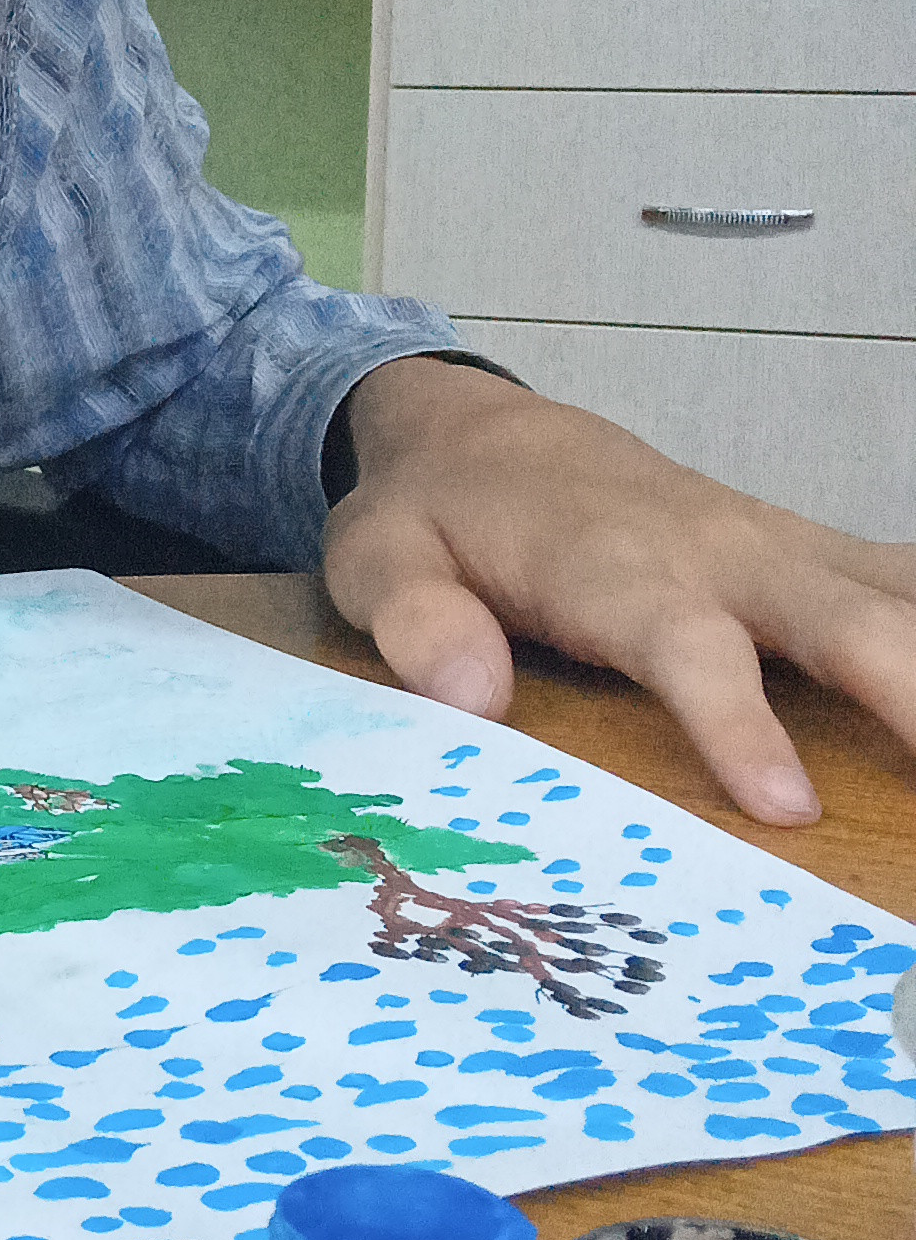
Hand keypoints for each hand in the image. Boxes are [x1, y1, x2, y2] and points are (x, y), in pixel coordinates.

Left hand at [320, 356, 915, 825]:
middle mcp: (715, 551)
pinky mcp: (804, 554)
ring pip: (893, 595)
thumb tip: (471, 695)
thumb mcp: (377, 556)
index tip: (786, 804)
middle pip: (835, 617)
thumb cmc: (434, 514)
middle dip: (906, 687)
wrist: (484, 435)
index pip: (686, 643)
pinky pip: (900, 575)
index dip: (736, 718)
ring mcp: (773, 548)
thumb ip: (414, 619)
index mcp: (613, 566)